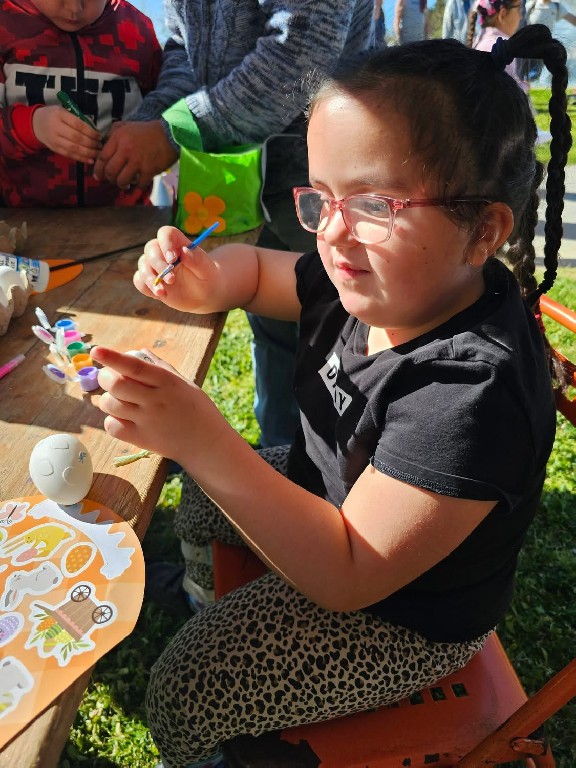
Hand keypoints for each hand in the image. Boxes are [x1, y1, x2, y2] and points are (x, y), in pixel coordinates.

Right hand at [32, 107, 100, 162]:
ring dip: (88, 153)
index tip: (99, 136)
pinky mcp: (55, 149)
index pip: (78, 124)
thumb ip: (78, 119)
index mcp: (60, 115)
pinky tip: (90, 160)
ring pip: (73, 148)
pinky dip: (81, 159)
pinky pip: (69, 155)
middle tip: (100, 146)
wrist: (36, 123)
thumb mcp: (64, 111)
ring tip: (98, 154)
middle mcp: (56, 127)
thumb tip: (94, 129)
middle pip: (76, 138)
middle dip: (91, 143)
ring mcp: (54, 140)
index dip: (91, 132)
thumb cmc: (54, 116)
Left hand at [93, 121, 177, 188]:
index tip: (98, 176)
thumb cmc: (146, 131)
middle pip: (110, 171)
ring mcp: (138, 161)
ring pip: (122, 180)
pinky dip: (136, 187)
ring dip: (121, 184)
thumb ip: (112, 134)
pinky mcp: (149, 170)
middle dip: (109, 179)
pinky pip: (138, 184)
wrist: (169, 134)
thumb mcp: (125, 126)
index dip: (98, 169)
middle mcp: (126, 150)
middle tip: (112, 180)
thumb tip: (101, 146)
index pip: (102, 157)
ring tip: (123, 184)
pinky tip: (136, 185)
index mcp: (119, 138)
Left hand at [93, 346, 225, 465]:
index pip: (134, 367)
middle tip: (108, 378)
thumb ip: (161, 367)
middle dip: (105, 377)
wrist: (208, 444)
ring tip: (118, 400)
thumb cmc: (198, 410)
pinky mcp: (142, 440)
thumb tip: (139, 352)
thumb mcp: (185, 384)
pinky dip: (112, 420)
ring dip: (107, 399)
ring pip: (110, 405)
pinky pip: (112, 426)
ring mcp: (147, 421)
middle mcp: (155, 400)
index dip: (113, 358)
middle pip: (116, 385)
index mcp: (167, 382)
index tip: (96, 350)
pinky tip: (123, 418)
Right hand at [133, 225, 221, 312]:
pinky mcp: (150, 281)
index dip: (166, 243)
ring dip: (150, 278)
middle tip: (171, 280)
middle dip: (158, 264)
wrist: (204, 295)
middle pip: (151, 249)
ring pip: (143, 265)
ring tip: (162, 292)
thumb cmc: (207, 278)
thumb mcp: (207, 269)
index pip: (166, 234)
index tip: (172, 259)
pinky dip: (145, 287)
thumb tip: (184, 252)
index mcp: (178, 243)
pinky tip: (159, 295)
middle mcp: (163, 252)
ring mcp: (155, 266)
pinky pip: (139, 280)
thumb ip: (197, 260)